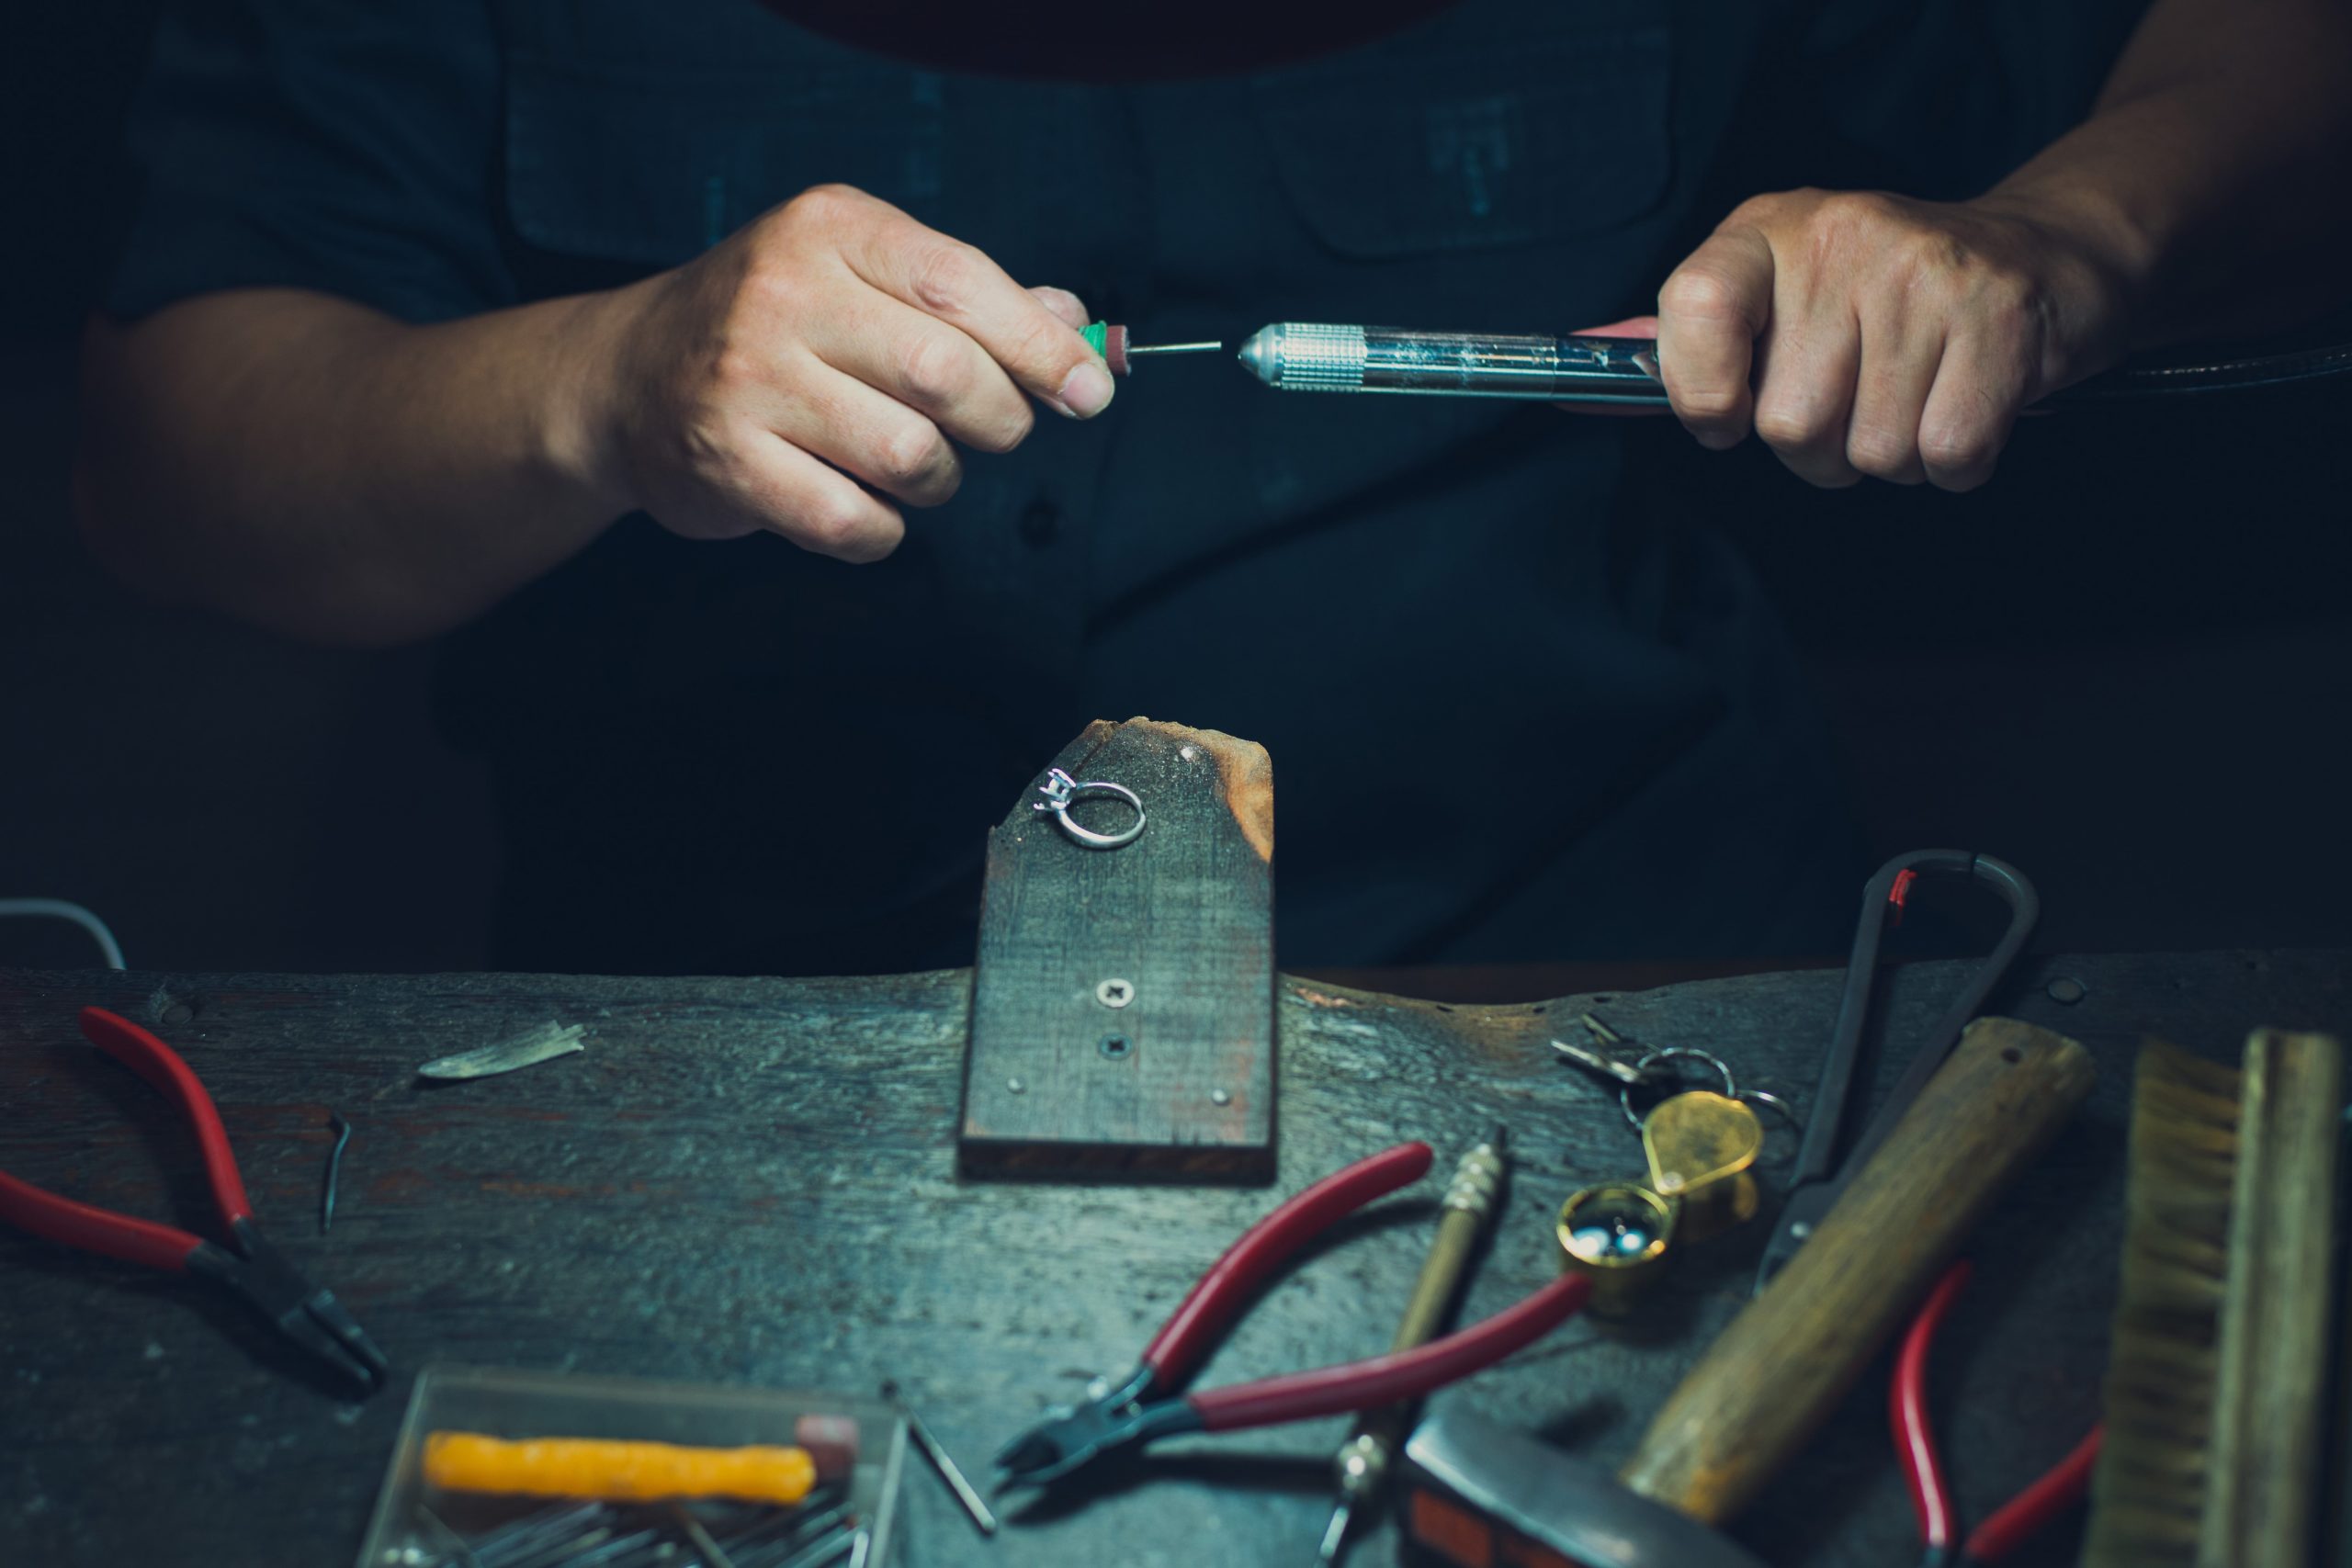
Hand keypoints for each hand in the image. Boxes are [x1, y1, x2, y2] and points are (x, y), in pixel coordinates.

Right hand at [582, 184, 1109, 559]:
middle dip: (999, 419)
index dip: (1040, 348)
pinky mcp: (728, 463)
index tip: (1089, 392)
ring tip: (917, 467)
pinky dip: (883, 529)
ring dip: (939, 480)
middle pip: (946, 374)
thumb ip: (968, 296)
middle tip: (994, 431)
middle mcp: (783, 294)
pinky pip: (853, 522)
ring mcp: (748, 381)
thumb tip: (1076, 325)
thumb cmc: (777, 326)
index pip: (961, 284)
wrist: (626, 377)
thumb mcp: (862, 276)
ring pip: (909, 455)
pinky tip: (868, 507)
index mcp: (830, 230)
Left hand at [1642, 189, 2132, 489]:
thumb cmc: (1889, 297)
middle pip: (1790, 424)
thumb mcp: (1783, 291)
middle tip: (1862, 400)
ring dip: (1894, 456)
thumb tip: (1581, 388)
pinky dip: (1955, 463)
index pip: (1692, 310)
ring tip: (1919, 395)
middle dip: (1823, 450)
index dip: (1702, 394)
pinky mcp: (1999, 318)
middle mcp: (1841, 239)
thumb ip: (1690, 344)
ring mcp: (1925, 275)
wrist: (2049, 253)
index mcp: (1768, 230)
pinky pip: (1946, 455)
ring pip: (1871, 454)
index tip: (1730, 417)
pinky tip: (1966, 407)